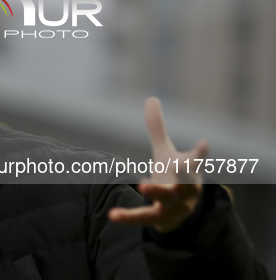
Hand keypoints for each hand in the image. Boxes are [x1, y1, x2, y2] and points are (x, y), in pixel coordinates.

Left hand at [108, 97, 208, 232]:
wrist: (179, 212)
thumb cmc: (173, 176)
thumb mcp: (165, 152)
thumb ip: (157, 128)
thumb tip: (151, 98)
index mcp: (188, 170)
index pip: (197, 160)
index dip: (200, 153)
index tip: (204, 143)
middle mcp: (185, 189)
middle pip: (187, 183)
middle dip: (185, 175)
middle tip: (180, 165)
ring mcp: (174, 205)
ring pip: (167, 199)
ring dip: (156, 190)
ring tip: (142, 183)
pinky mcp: (159, 217)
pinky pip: (144, 217)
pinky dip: (129, 217)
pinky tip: (112, 215)